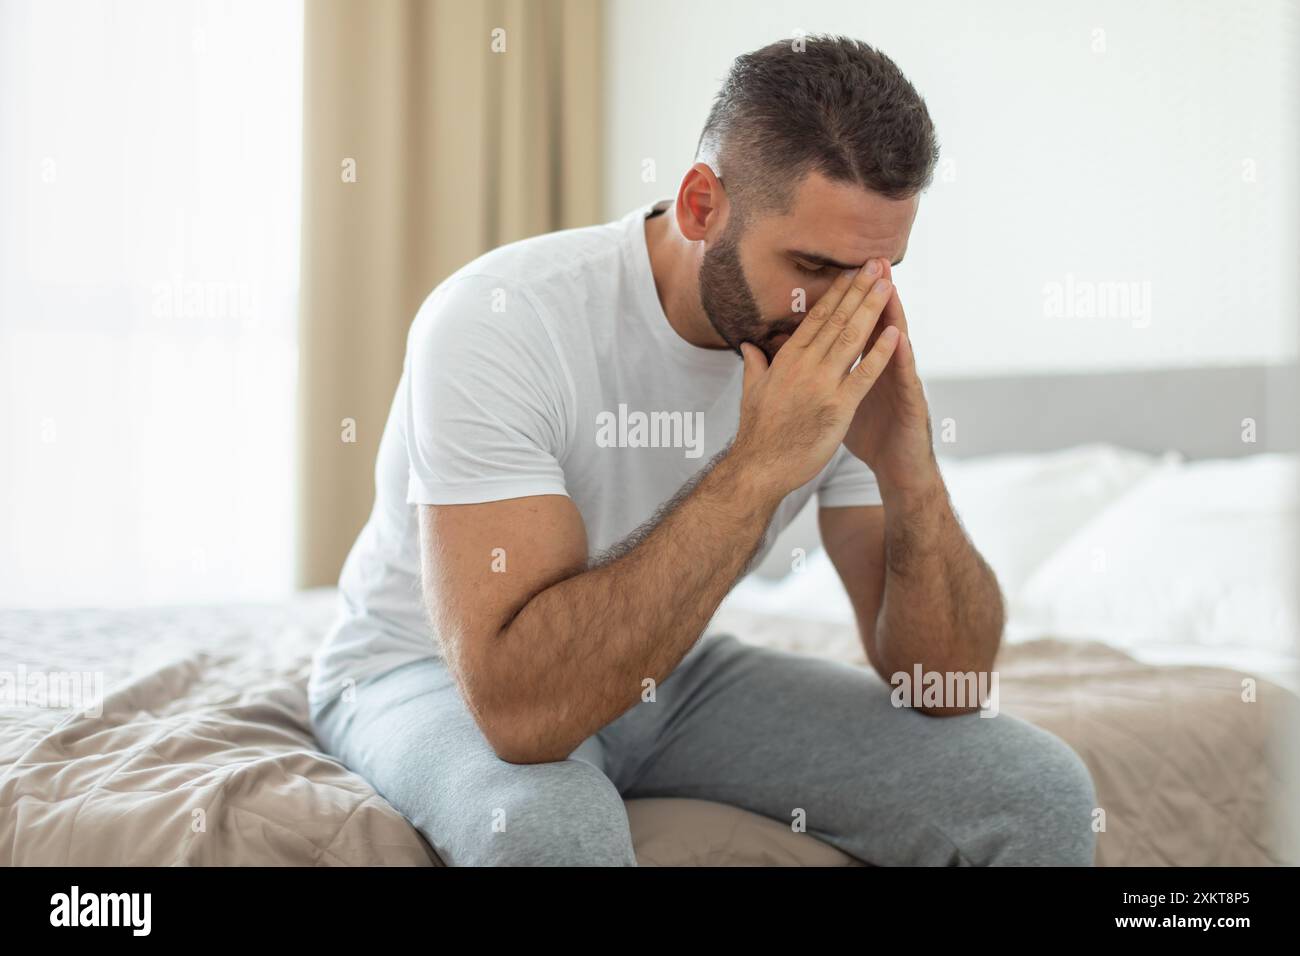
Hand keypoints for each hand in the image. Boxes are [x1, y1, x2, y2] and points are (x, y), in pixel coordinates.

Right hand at [731, 263, 899, 499]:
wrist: (759, 468)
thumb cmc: (756, 434)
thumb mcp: (751, 391)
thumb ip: (755, 364)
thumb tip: (749, 344)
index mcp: (786, 360)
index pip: (816, 318)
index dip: (836, 293)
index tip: (852, 272)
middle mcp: (804, 366)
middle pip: (837, 320)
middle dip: (859, 290)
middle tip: (877, 264)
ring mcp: (822, 385)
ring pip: (852, 338)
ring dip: (872, 309)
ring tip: (888, 285)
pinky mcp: (838, 407)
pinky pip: (864, 375)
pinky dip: (880, 354)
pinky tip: (896, 335)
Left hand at [841, 260, 938, 496]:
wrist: (899, 469)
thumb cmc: (873, 435)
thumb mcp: (844, 401)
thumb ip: (830, 376)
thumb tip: (805, 359)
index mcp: (866, 368)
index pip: (856, 329)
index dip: (849, 303)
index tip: (840, 271)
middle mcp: (887, 370)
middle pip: (878, 326)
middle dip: (873, 295)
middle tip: (871, 262)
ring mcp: (902, 385)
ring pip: (898, 344)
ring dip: (894, 315)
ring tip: (889, 286)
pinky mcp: (912, 405)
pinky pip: (906, 379)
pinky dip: (903, 358)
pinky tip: (901, 338)